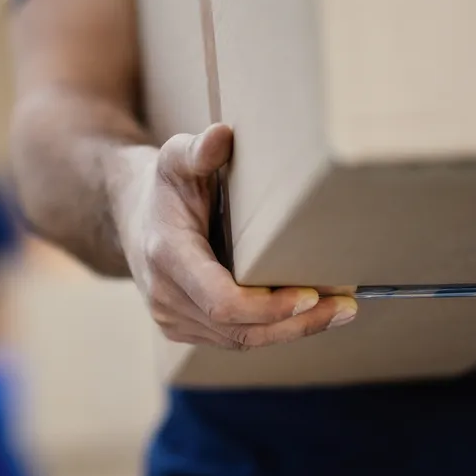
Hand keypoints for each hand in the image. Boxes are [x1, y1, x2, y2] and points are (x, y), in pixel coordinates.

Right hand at [115, 124, 356, 349]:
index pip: (222, 301)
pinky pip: (233, 339)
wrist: (130, 216)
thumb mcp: (175, 159)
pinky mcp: (181, 328)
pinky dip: (271, 331)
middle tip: (345, 308)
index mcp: (167, 256)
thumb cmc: (164, 186)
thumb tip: (222, 135)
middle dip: (295, 323)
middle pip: (239, 329)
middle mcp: (165, 295)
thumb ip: (198, 150)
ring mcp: (171, 318)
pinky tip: (305, 316)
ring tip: (337, 313)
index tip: (311, 295)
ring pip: (240, 340)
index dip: (268, 307)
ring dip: (290, 331)